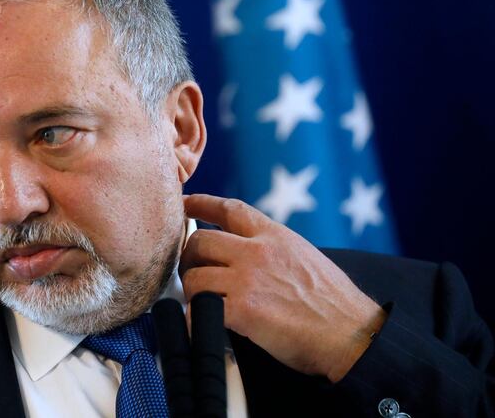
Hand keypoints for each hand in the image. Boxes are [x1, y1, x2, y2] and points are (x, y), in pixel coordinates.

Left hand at [180, 194, 386, 381]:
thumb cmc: (336, 305)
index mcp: (276, 236)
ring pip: (194, 276)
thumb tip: (250, 254)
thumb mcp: (306, 257)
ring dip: (192, 291)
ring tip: (200, 303)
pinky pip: (200, 308)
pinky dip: (195, 318)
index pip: (231, 210)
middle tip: (193, 273)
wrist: (354, 335)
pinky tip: (201, 324)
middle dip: (191, 257)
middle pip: (201, 241)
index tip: (186, 203)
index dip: (203, 203)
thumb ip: (274, 250)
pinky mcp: (242, 310)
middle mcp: (258, 251)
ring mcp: (248, 279)